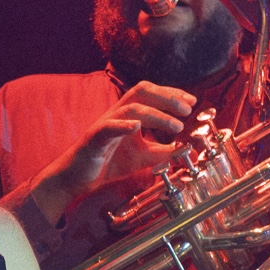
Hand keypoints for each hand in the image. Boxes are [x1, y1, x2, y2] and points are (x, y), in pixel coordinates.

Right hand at [29, 81, 195, 222]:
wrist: (77, 177)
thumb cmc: (107, 163)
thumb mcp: (143, 158)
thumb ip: (163, 152)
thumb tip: (187, 149)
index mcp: (128, 114)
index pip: (151, 94)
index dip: (171, 93)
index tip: (191, 101)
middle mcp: (118, 113)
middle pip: (142, 92)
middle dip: (167, 97)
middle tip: (187, 109)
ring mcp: (106, 123)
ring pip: (131, 108)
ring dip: (157, 115)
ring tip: (176, 126)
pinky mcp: (95, 137)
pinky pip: (108, 127)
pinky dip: (123, 126)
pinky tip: (137, 128)